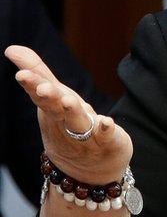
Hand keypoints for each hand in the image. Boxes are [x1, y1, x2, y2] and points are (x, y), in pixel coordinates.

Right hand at [5, 45, 131, 184]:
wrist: (89, 168)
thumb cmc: (67, 124)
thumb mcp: (53, 97)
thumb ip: (37, 72)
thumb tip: (11, 48)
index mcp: (52, 109)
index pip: (39, 95)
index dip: (32, 85)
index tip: (22, 75)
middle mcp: (65, 122)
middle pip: (55, 109)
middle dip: (48, 99)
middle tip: (42, 89)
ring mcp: (85, 134)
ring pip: (77, 123)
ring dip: (72, 112)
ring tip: (68, 100)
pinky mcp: (107, 141)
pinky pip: (106, 136)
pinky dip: (105, 129)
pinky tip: (107, 121)